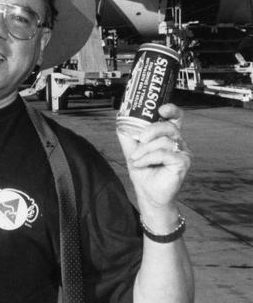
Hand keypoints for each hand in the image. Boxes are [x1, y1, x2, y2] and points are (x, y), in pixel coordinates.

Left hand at [117, 103, 190, 219]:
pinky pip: (164, 154)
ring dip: (145, 149)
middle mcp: (178, 142)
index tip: (161, 108)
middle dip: (152, 129)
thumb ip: (128, 134)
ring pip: (164, 141)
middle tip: (140, 138)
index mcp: (168, 136)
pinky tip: (140, 164)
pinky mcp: (183, 163)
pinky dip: (148, 158)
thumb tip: (119, 118)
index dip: (171, 110)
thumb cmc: (144, 172)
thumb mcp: (132, 149)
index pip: (175, 118)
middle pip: (169, 126)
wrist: (148, 194)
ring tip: (135, 158)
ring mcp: (183, 152)